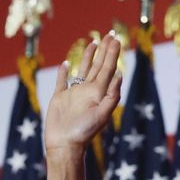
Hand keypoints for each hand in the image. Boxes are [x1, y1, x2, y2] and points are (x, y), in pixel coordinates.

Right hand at [44, 32, 123, 179]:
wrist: (64, 145)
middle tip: (110, 33)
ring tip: (93, 42)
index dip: (112, 53)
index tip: (116, 38)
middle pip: (98, 65)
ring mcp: (74, 93)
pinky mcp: (60, 98)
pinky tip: (65, 63)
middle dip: (104, 50)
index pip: (108, 68)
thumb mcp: (102, 114)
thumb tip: (119, 75)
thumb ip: (112, 96)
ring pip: (82, 69)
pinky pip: (62, 81)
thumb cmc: (84, 132)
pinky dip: (64, 72)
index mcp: (99, 92)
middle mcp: (88, 90)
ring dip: (88, 56)